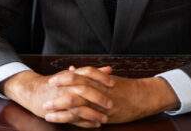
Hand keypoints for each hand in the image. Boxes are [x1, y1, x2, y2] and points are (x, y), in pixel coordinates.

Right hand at [1, 68, 114, 127]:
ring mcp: (62, 100)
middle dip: (98, 98)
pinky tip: (95, 124)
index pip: (88, 72)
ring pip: (79, 107)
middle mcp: (66, 86)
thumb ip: (91, 73)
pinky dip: (85, 123)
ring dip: (93, 114)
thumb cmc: (57, 83)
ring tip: (105, 118)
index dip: (101, 77)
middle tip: (110, 104)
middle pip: (84, 90)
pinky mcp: (58, 112)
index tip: (113, 83)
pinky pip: (74, 119)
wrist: (34, 92)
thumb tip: (109, 69)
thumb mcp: (73, 75)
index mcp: (71, 75)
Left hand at [46, 66, 179, 123]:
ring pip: (79, 107)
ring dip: (62, 111)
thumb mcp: (106, 78)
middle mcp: (100, 91)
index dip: (64, 78)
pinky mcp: (105, 116)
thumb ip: (87, 74)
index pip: (79, 76)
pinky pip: (87, 119)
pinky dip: (74, 121)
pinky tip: (64, 122)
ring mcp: (102, 105)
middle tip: (46, 98)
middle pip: (76, 91)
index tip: (52, 80)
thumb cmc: (125, 87)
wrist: (144, 97)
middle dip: (59, 96)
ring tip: (48, 113)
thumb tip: (71, 69)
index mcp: (99, 79)